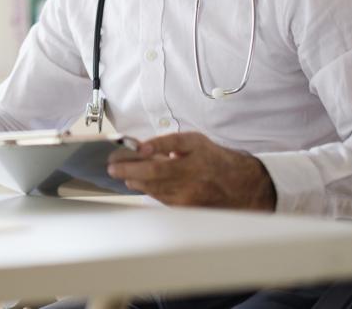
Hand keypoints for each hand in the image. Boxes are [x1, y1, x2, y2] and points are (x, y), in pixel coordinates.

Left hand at [106, 132, 275, 210]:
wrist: (240, 186)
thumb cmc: (213, 159)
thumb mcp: (194, 141)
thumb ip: (167, 142)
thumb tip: (142, 147)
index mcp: (193, 161)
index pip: (158, 162)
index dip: (137, 160)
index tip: (120, 156)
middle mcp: (191, 181)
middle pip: (152, 178)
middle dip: (127, 171)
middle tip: (112, 167)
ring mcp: (188, 198)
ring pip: (153, 189)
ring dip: (133, 180)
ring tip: (120, 172)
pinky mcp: (186, 209)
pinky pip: (160, 198)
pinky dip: (147, 189)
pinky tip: (137, 181)